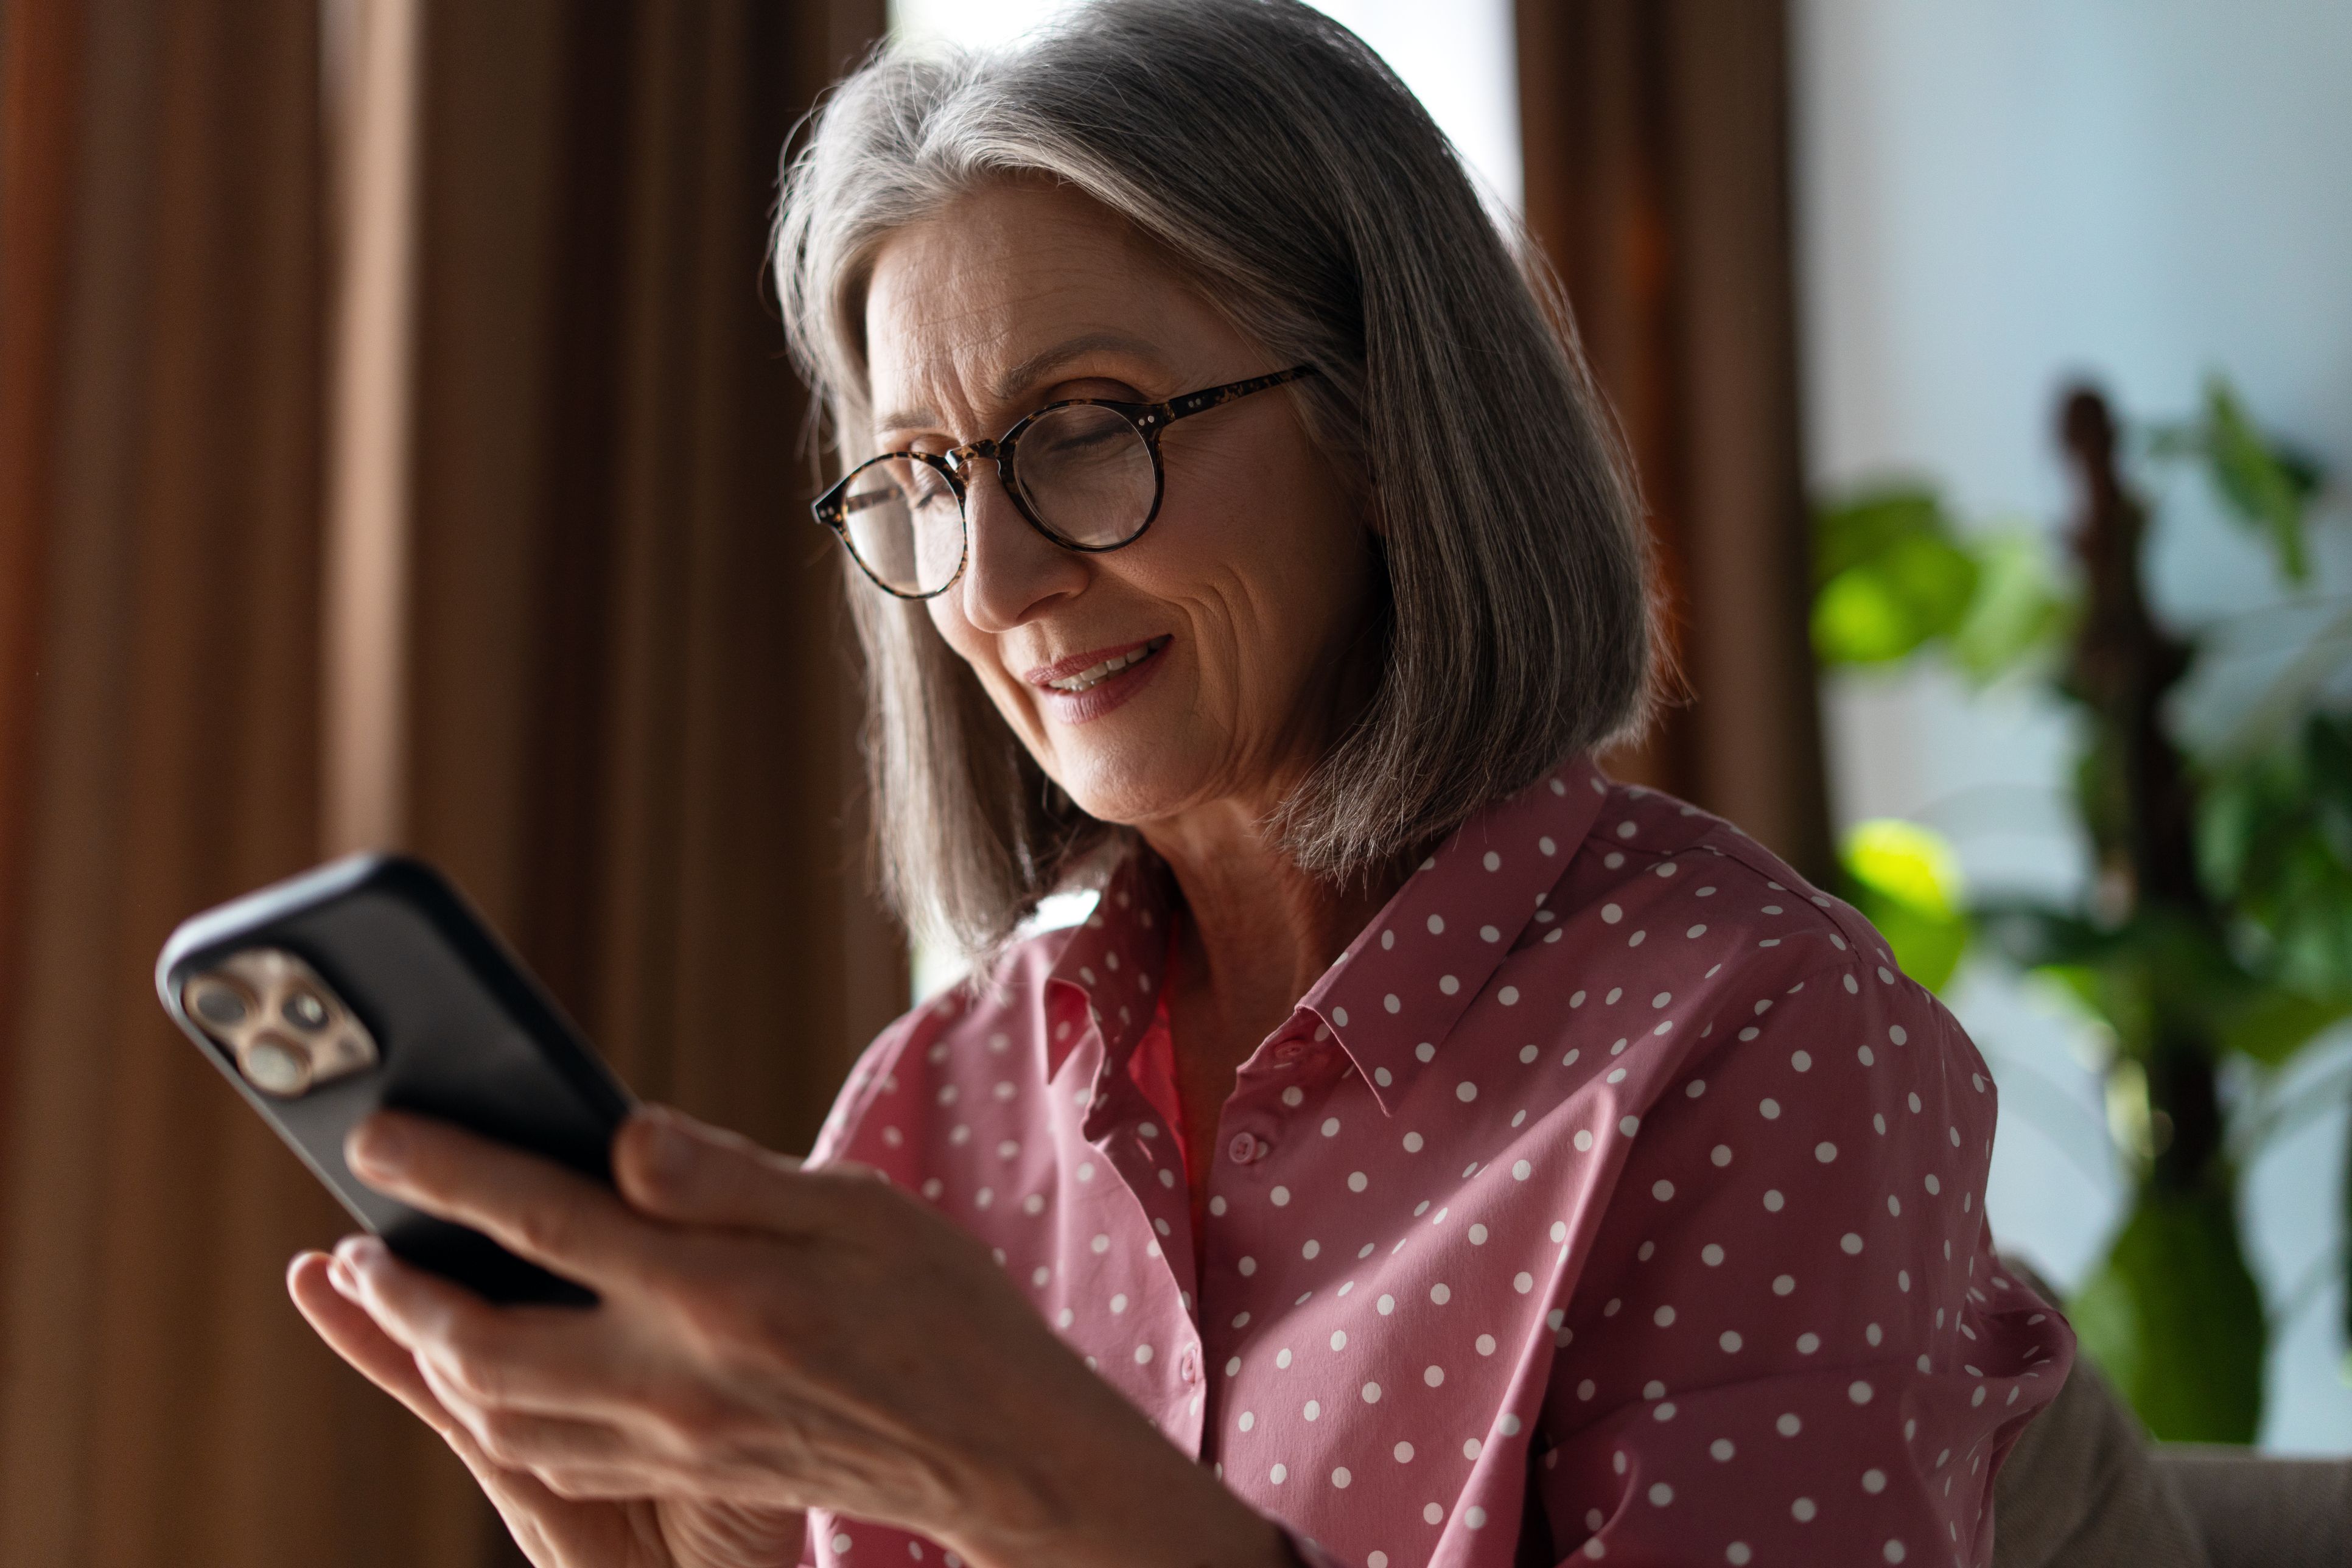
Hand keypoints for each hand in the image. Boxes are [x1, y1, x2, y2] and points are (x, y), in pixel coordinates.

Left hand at [297, 1105, 1291, 1567]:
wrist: (995, 1447)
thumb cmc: (939, 1306)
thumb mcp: (854, 1206)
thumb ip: (728, 1176)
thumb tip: (621, 1134)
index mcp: (714, 1290)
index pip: (542, 1218)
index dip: (446, 1168)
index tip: (376, 1133)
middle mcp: (674, 1377)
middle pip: (482, 1343)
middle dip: (399, 1293)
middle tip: (359, 1240)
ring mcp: (674, 1440)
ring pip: (499, 1414)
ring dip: (428, 1358)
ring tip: (402, 1302)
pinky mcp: (687, 1475)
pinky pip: (549, 1458)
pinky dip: (491, 1413)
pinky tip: (489, 1374)